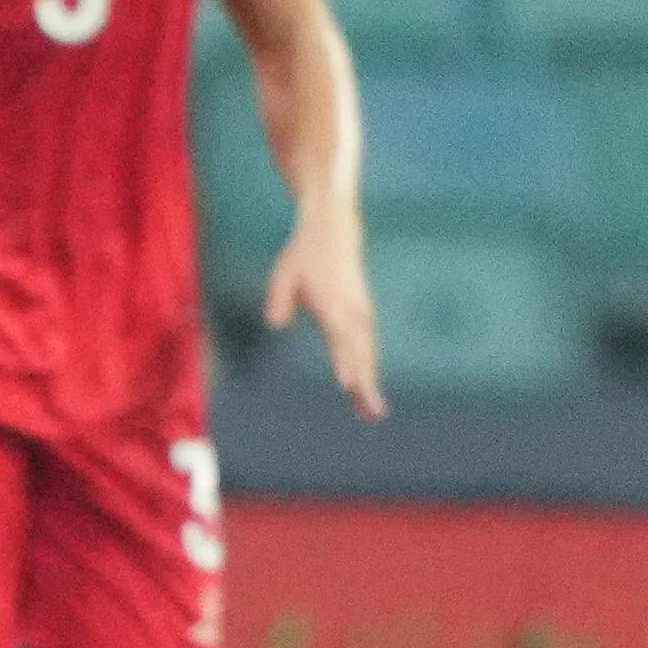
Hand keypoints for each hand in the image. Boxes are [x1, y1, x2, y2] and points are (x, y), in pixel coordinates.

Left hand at [267, 206, 386, 419]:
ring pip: (367, 354)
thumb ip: (279, 301)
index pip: (341, 341)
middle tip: (371, 415)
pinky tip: (365, 387)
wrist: (332, 231)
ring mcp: (361, 313)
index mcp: (333, 306)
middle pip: (360, 355)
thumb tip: (274, 324)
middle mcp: (352, 312)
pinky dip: (368, 367)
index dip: (345, 364)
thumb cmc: (303, 256)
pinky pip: (366, 346)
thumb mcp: (283, 276)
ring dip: (370, 382)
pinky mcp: (362, 312)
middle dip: (365, 386)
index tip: (350, 388)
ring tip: (373, 412)